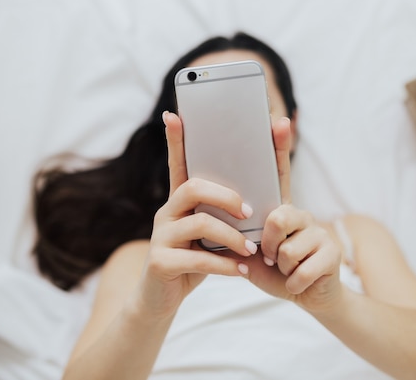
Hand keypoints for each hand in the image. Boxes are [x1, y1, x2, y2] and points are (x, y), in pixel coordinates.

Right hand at [135, 112, 255, 318]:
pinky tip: (241, 272)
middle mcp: (166, 212)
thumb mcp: (210, 236)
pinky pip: (198, 257)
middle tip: (250, 212)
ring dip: (233, 236)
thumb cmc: (193, 261)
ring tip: (252, 250)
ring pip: (200, 222)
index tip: (174, 114)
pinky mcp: (160, 261)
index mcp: (180, 202)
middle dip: (227, 196)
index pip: (177, 164)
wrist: (162, 300)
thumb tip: (255, 200)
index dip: (175, 140)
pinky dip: (225, 265)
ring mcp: (160, 236)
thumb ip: (224, 217)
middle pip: (194, 187)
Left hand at [242, 117, 343, 313]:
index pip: (280, 173)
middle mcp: (302, 214)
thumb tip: (212, 215)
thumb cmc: (276, 270)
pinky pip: (300, 269)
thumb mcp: (252, 250)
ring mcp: (320, 232)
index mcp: (282, 209)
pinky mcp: (332, 253)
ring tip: (286, 269)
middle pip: (278, 217)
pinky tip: (297, 283)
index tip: (278, 120)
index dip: (279, 147)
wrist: (308, 297)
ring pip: (287, 248)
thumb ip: (240, 232)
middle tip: (270, 255)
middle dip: (268, 244)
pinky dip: (292, 283)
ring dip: (281, 267)